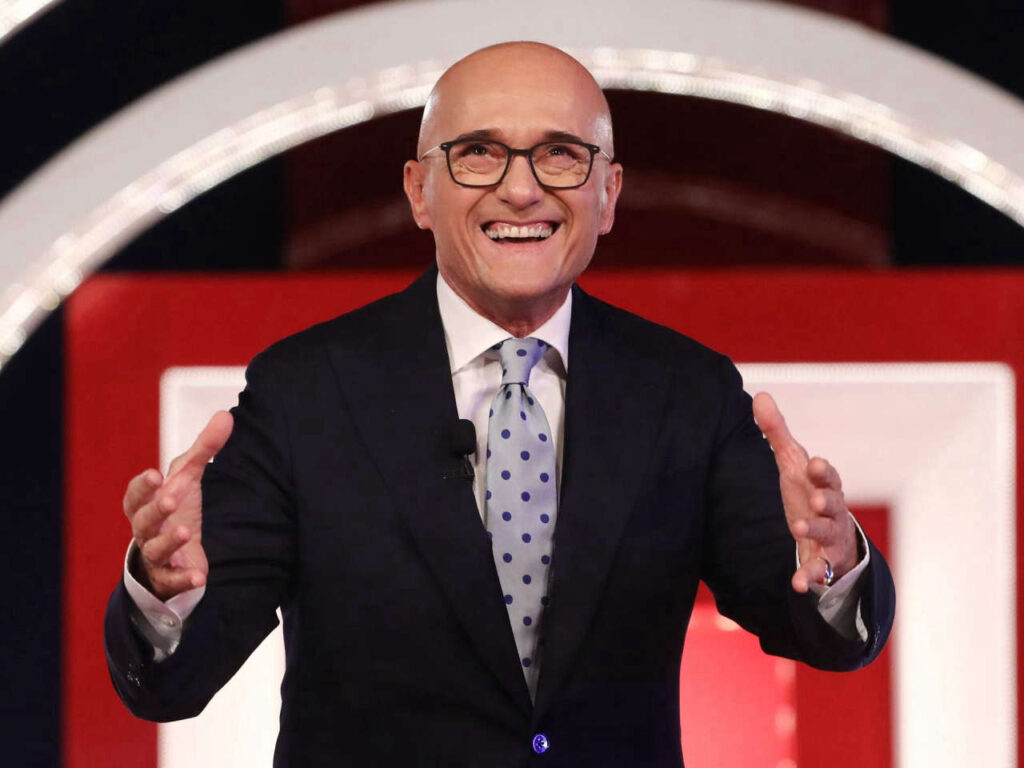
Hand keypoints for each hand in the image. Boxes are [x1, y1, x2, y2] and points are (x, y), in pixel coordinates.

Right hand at [123, 411, 233, 599]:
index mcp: (145, 504)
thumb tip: (227, 415)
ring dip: (168, 542)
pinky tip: (199, 577)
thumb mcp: (188, 477)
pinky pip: (171, 581)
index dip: (142, 486)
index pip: (135, 494)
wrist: (173, 550)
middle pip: (142, 520)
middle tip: (171, 499)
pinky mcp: (169, 577)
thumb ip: (204, 448)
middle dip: (155, 509)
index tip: (155, 474)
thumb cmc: (176, 506)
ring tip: (184, 532)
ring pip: (155, 550)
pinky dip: (183, 579)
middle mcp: (146, 530)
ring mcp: (156, 555)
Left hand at [752, 392, 857, 592]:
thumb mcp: (792, 463)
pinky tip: (798, 584)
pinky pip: (818, 571)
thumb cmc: (808, 491)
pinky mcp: (823, 562)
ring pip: (828, 534)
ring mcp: (830, 537)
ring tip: (799, 529)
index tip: (815, 463)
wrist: (829, 535)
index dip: (824, 470)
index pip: (828, 475)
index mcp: (825, 485)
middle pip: (835, 503)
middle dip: (827, 500)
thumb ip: (777, 432)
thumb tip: (760, 395)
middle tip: (817, 498)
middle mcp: (832, 511)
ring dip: (815, 531)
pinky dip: (809, 577)